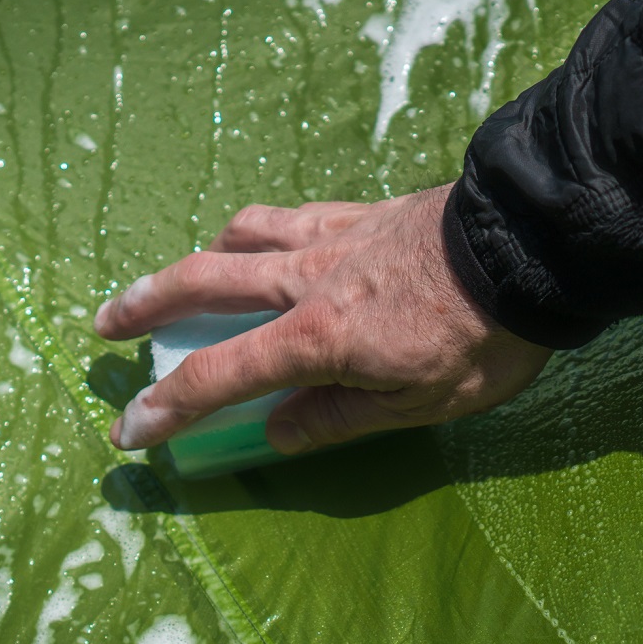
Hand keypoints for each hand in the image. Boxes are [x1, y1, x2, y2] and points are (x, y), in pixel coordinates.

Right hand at [93, 184, 551, 454]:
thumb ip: (340, 419)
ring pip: (243, 234)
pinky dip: (259, 229)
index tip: (126, 430)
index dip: (166, 408)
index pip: (218, 376)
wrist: (534, 246)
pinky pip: (292, 215)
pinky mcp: (365, 210)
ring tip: (184, 273)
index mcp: (316, 336)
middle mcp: (308, 277)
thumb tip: (276, 433)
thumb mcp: (419, 405)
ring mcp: (335, 234)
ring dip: (198, 254)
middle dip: (147, 304)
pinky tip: (268, 238)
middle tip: (107, 323)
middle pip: (204, 281)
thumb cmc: (485, 337)